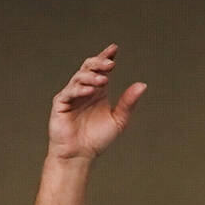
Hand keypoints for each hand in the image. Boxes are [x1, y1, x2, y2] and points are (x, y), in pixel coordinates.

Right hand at [48, 44, 146, 160]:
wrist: (80, 155)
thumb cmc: (97, 139)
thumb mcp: (119, 120)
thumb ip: (128, 103)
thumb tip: (142, 85)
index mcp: (98, 91)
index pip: (101, 69)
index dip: (107, 57)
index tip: (115, 49)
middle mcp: (84, 90)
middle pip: (88, 68)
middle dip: (99, 63)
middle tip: (110, 63)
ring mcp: (71, 96)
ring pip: (79, 78)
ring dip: (91, 77)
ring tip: (103, 80)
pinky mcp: (61, 104)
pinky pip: (69, 93)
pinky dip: (79, 90)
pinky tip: (90, 91)